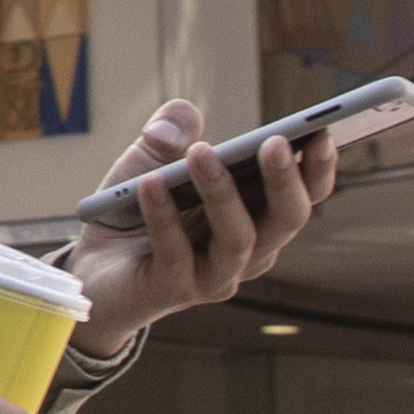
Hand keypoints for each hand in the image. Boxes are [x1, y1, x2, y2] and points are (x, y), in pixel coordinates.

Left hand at [63, 93, 334, 341]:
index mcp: (258, 215)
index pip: (304, 196)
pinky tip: (150, 184)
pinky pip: (176, 254)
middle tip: (275, 142)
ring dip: (222, 194)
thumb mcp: (152, 157)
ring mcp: (215, 276)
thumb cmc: (134, 208)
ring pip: (237, 239)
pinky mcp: (173, 289)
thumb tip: (182, 124)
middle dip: (284, 180)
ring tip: (200, 152)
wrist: (91, 266)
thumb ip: (173, 128)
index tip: (322, 131)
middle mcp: (249, 251)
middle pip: (286, 220)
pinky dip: (164, 217)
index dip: (319, 167)